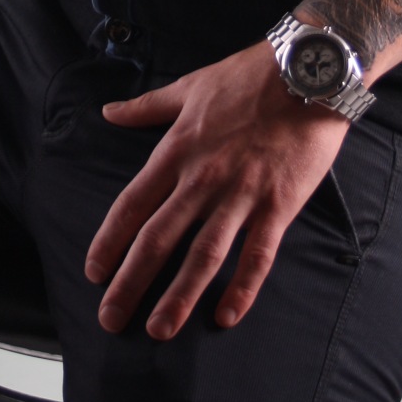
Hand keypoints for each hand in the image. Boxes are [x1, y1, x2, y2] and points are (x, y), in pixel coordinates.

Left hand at [84, 42, 348, 339]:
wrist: (307, 72)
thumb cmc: (248, 77)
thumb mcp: (189, 87)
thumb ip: (147, 107)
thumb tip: (109, 113)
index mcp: (176, 151)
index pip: (132, 205)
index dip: (109, 242)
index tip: (94, 272)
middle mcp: (202, 179)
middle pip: (158, 239)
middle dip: (130, 283)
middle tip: (110, 319)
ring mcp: (241, 195)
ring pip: (203, 255)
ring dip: (178, 295)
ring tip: (158, 329)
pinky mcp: (278, 205)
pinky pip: (257, 255)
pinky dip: (242, 287)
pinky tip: (227, 316)